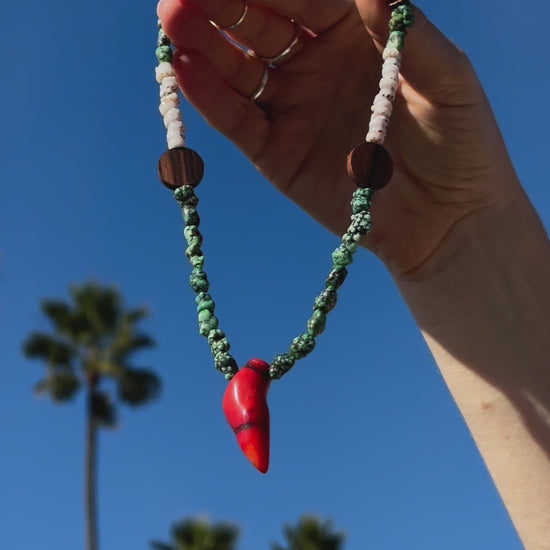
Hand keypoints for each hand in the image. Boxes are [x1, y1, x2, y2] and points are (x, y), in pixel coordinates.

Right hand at [157, 0, 520, 278]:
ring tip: (172, 21)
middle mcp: (316, 66)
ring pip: (240, 70)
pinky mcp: (277, 155)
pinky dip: (210, 99)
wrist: (444, 220)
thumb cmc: (459, 144)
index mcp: (354, 35)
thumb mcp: (446, 79)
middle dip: (223, 5)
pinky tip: (182, 71)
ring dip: (205, 45)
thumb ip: (405, 31)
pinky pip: (238, 122)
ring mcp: (293, 110)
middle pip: (260, 25)